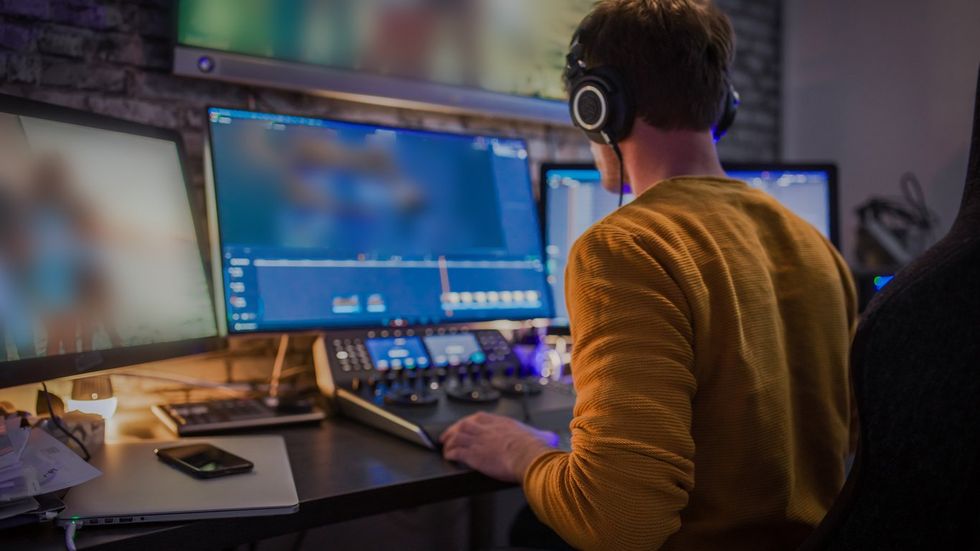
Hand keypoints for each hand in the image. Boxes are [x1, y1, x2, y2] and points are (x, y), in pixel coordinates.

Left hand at [440, 412, 559, 482]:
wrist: (528, 456)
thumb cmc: (535, 449)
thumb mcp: (540, 436)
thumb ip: (543, 435)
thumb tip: (552, 437)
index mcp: (501, 423)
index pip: (480, 417)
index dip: (470, 422)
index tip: (466, 426)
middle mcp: (487, 429)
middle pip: (464, 424)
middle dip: (454, 429)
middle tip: (447, 435)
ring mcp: (479, 440)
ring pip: (457, 436)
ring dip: (449, 442)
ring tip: (445, 447)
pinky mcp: (473, 454)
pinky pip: (456, 451)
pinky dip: (450, 454)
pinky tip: (449, 457)